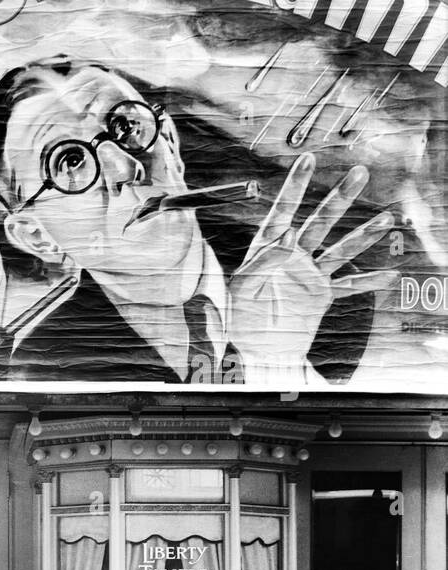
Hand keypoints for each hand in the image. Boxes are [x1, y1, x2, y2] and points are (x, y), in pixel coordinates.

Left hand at [228, 153, 396, 379]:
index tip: (308, 159)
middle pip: (320, 222)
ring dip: (363, 235)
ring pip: (340, 249)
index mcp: (268, 249)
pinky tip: (390, 276)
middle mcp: (293, 257)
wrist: (258, 349)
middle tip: (360, 172)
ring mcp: (310, 274)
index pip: (282, 212)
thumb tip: (286, 237)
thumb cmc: (241, 318)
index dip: (295, 186)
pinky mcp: (322, 294)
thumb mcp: (241, 289)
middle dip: (340, 198)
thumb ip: (261, 263)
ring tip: (387, 219)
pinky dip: (368, 282)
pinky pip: (348, 286)